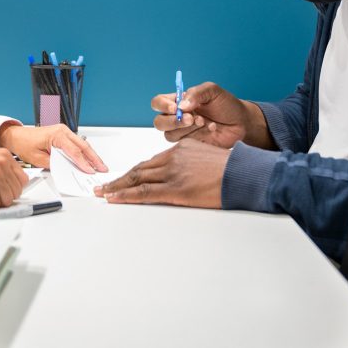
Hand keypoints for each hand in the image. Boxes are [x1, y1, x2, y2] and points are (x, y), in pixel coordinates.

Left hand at [0, 123, 108, 173]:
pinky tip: (89, 160)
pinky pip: (77, 144)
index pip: (74, 151)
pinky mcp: (63, 135)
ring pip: (82, 144)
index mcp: (57, 135)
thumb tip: (66, 169)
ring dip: (91, 155)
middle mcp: (62, 131)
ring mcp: (64, 132)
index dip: (83, 162)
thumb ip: (53, 164)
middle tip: (102, 168)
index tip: (90, 171)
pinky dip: (84, 152)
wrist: (17, 136)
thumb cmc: (24, 144)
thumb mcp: (37, 158)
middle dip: (94, 158)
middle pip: (83, 146)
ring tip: (99, 166)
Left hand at [93, 139, 229, 207]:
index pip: (151, 162)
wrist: (243, 174)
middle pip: (140, 169)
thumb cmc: (233, 170)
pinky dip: (126, 195)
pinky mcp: (175, 188)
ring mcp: (173, 172)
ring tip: (104, 193)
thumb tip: (183, 176)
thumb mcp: (208, 159)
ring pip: (137, 179)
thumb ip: (191, 164)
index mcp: (181, 149)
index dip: (135, 172)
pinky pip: (144, 192)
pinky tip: (115, 199)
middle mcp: (173, 157)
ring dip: (118, 187)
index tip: (124, 178)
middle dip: (120, 179)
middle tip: (104, 186)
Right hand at [151, 82, 272, 148]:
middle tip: (191, 119)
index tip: (175, 107)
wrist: (241, 122)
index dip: (162, 105)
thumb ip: (196, 93)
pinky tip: (212, 128)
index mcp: (178, 101)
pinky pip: (185, 145)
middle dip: (173, 121)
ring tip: (204, 122)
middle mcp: (177, 117)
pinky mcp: (191, 145)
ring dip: (187, 129)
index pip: (158, 102)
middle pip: (159, 122)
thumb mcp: (213, 91)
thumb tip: (181, 105)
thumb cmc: (226, 104)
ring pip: (170, 135)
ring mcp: (183, 132)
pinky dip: (198, 135)